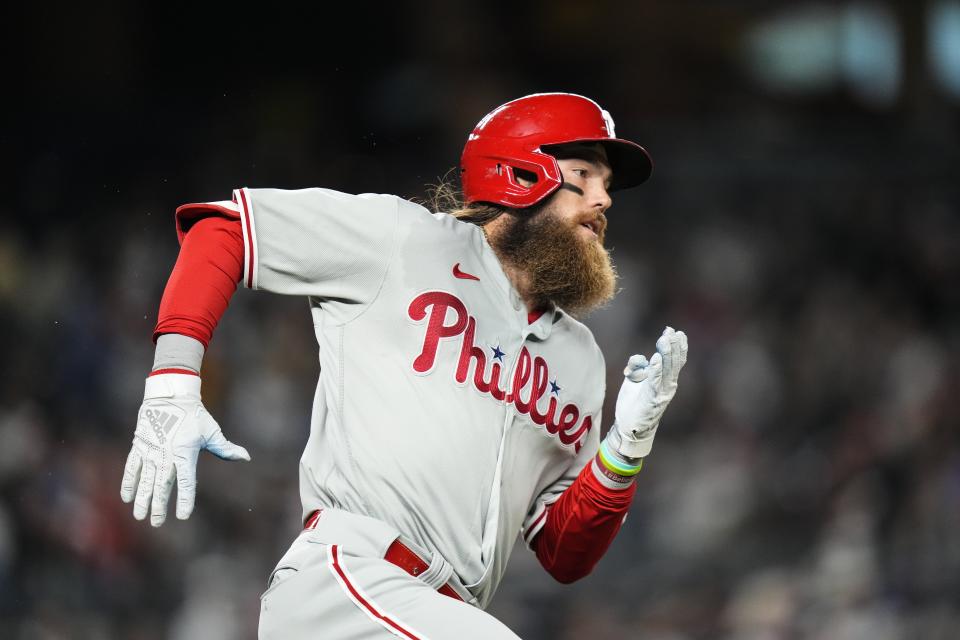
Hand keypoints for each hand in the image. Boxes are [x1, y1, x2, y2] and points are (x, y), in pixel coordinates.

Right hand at [120, 372, 249, 526]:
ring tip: (139, 516)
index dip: (184, 499)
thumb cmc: (195, 416)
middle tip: (157, 523)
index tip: (183, 515)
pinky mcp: (140, 446)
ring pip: (145, 480)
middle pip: (162, 485)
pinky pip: (132, 467)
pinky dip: (128, 482)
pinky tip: (126, 497)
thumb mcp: (212, 432)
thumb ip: (226, 448)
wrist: (171, 396)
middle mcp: (166, 455)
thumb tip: (246, 457)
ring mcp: (151, 451)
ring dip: (142, 498)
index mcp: (185, 453)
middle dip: (158, 506)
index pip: (185, 481)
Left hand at [612, 326, 687, 457]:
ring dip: (666, 354)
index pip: (674, 360)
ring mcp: (661, 393)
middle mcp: (667, 386)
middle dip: (673, 346)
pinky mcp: (652, 400)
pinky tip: (656, 358)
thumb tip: (640, 358)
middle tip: (672, 331)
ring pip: (667, 370)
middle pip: (673, 362)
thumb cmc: (633, 403)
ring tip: (665, 339)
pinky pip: (655, 382)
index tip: (673, 330)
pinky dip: (657, 370)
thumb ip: (638, 367)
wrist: (629, 427)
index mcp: (665, 380)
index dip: (676, 345)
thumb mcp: (635, 380)